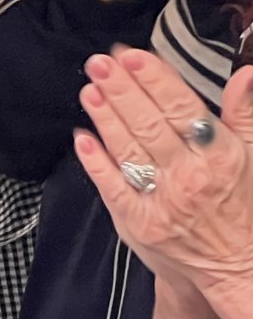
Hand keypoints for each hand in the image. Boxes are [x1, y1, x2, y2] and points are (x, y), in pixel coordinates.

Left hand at [78, 52, 252, 318]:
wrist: (231, 263)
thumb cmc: (241, 205)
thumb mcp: (251, 155)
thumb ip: (244, 114)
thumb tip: (245, 72)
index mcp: (218, 155)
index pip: (182, 108)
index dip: (155, 80)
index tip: (133, 56)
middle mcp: (188, 176)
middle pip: (148, 125)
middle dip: (122, 91)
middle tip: (100, 63)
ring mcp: (160, 200)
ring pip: (127, 151)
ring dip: (105, 118)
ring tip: (89, 89)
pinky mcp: (137, 223)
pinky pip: (112, 187)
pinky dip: (95, 161)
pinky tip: (82, 137)